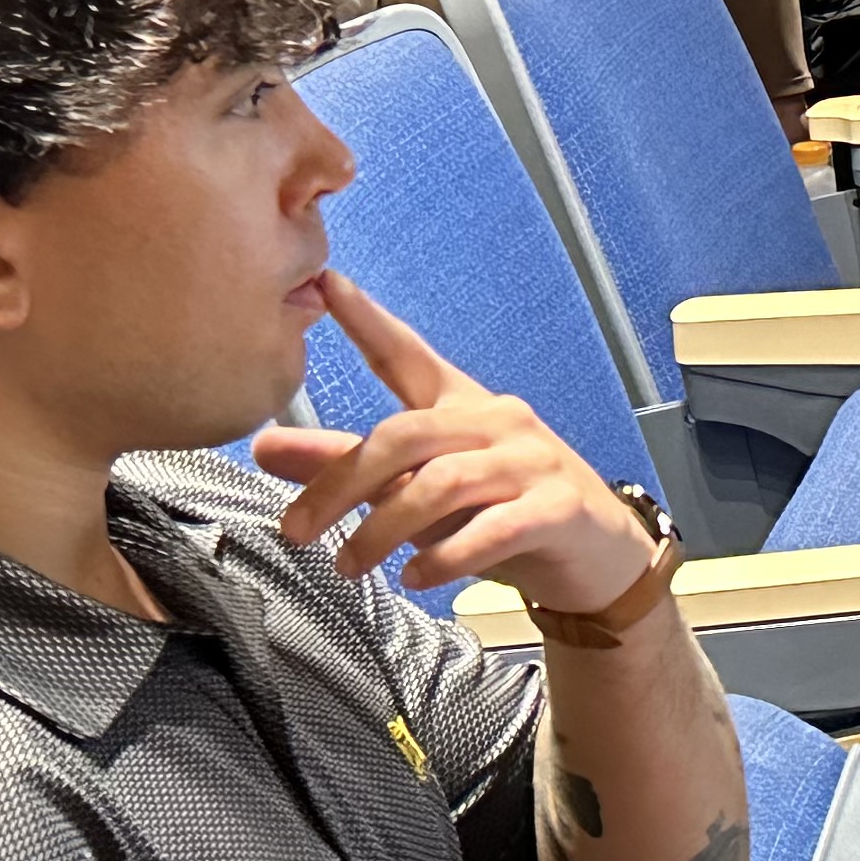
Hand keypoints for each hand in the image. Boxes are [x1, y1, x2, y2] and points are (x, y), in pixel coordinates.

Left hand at [254, 268, 658, 609]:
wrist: (597, 557)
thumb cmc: (501, 515)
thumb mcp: (420, 490)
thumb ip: (346, 468)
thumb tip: (262, 446)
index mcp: (462, 406)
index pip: (406, 354)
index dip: (365, 319)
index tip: (324, 283)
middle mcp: (498, 422)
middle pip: (406, 433)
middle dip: (342, 482)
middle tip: (296, 530)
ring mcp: (532, 461)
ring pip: (442, 482)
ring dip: (384, 529)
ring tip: (351, 566)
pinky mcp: (558, 506)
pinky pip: (492, 528)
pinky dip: (446, 557)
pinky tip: (416, 577)